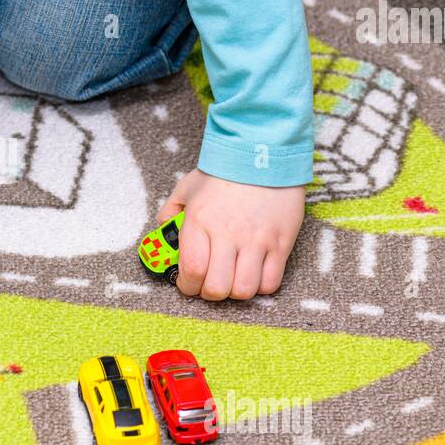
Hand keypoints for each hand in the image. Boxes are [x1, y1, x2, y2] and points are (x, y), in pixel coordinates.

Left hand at [158, 169, 304, 300]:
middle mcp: (227, 235)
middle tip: (210, 284)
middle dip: (210, 293)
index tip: (188, 284)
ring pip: (244, 290)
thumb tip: (163, 229)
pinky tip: (255, 273)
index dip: (187, 286)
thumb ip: (171, 210)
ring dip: (235, 292)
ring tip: (233, 279)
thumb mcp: (187, 186)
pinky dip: (261, 286)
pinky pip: (271, 282)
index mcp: (200, 222)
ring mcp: (256, 241)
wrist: (264, 151)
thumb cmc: (224, 170)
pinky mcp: (281, 243)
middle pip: (217, 288)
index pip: (192, 271)